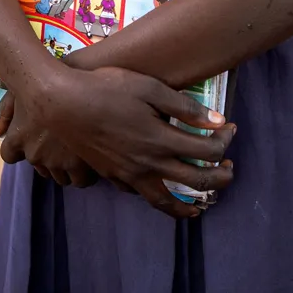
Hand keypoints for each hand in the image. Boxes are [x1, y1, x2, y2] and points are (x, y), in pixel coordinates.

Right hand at [0, 65, 234, 217]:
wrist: (62, 104)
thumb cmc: (106, 88)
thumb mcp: (148, 87)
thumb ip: (184, 107)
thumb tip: (218, 122)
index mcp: (160, 139)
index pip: (206, 151)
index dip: (224, 142)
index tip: (230, 129)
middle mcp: (148, 163)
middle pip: (195, 182)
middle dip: (219, 178)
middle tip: (230, 169)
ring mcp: (129, 174)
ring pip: (166, 201)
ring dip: (190, 205)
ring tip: (202, 204)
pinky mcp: (113, 176)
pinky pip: (142, 195)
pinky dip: (159, 199)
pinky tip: (161, 190)